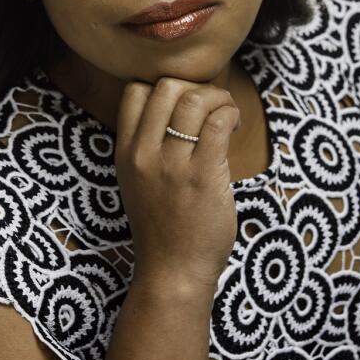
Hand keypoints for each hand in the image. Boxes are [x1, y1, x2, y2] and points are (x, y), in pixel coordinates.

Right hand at [112, 77, 241, 293]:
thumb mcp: (137, 181)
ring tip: (227, 115)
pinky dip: (231, 113)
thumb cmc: (162, 228)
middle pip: (166, 87)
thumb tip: (179, 106)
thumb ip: (147, 146)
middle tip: (211, 106)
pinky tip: (234, 126)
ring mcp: (173, 165)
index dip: (165, 88)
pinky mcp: (204, 176)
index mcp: (125, 153)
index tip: (184, 104)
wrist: (172, 273)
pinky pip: (218, 122)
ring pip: (195, 98)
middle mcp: (144, 155)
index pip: (136, 92)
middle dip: (195, 87)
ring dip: (219, 98)